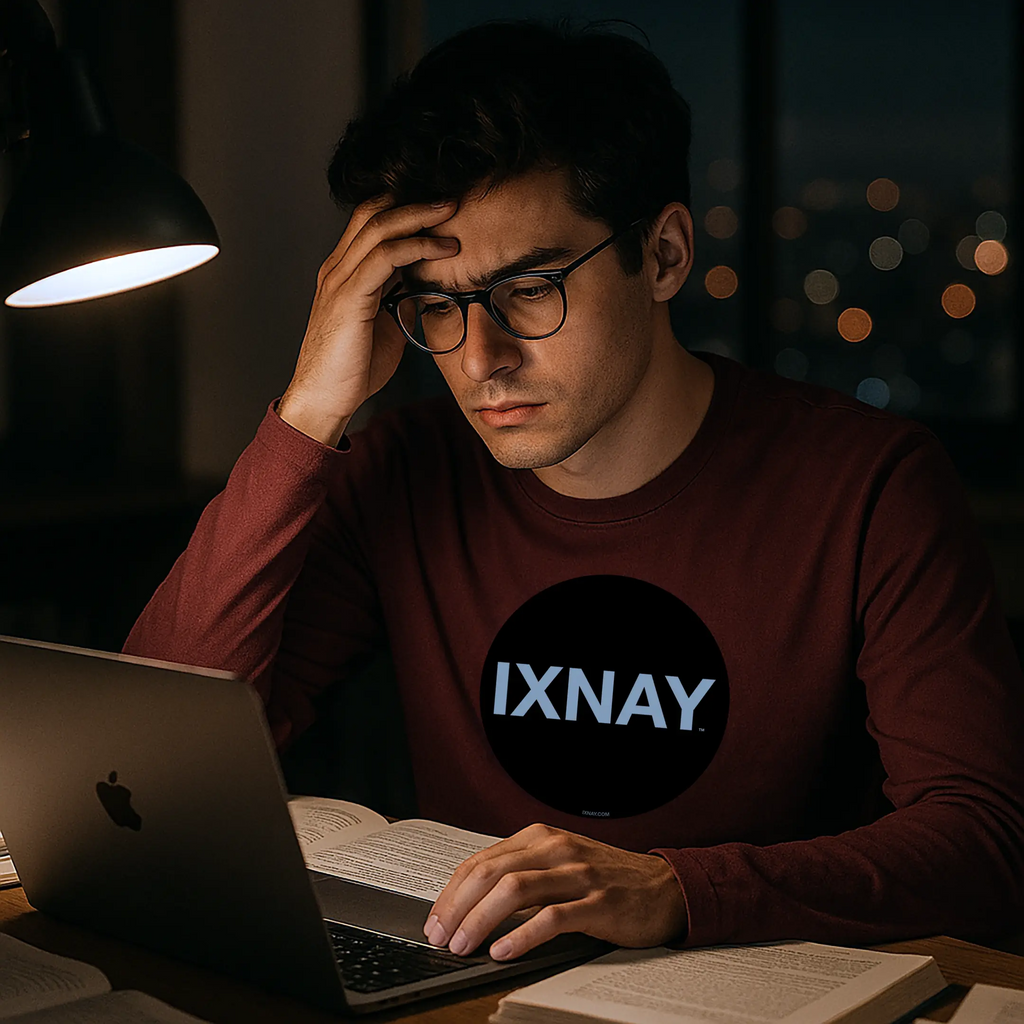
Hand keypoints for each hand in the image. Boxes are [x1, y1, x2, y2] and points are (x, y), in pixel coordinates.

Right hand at [278, 195, 459, 445]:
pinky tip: (442, 249)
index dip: (404, 208)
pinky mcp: (348, 297)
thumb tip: (429, 286)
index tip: (442, 209)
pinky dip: (416, 246)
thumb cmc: (353, 368)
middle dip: (414, 200)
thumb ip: (400, 299)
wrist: (324, 400)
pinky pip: (384, 257)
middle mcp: (337, 268)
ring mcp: (339, 280)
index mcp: (343, 273)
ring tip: (452, 212)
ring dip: (420, 216)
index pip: (371, 222)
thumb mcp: (385, 324)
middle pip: (373, 212)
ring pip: (379, 227)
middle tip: (452, 198)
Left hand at [422, 823, 687, 960]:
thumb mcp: (558, 863)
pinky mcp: (597, 903)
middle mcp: (555, 849)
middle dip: (457, 907)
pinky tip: (504, 951)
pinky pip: (552, 917)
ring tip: (464, 946)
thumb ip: (520, 873)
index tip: (435, 920)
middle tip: (441, 937)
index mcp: (539, 837)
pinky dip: (522, 936)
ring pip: (514, 890)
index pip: (481, 861)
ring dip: (481, 921)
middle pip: (490, 873)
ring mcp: (577, 874)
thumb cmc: (605, 878)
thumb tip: (468, 903)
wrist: (663, 887)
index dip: (451, 893)